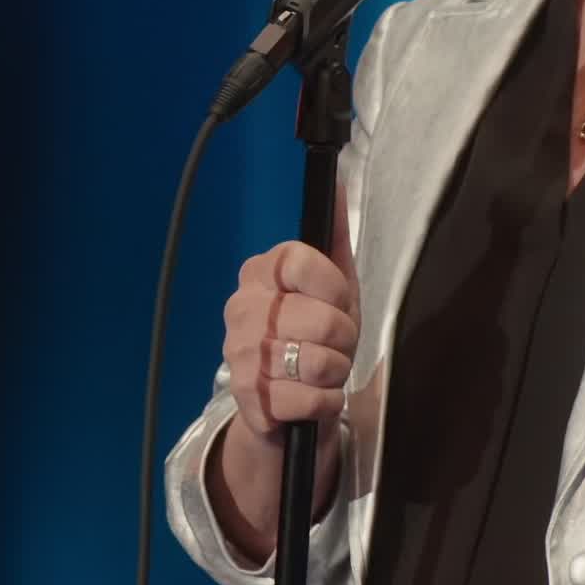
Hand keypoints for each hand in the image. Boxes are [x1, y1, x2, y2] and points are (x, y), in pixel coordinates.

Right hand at [218, 238, 358, 442]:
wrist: (282, 402)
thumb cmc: (312, 336)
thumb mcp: (331, 287)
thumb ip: (333, 239)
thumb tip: (337, 182)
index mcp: (259, 273)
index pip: (302, 262)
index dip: (334, 288)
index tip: (336, 302)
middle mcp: (242, 309)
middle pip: (322, 320)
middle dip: (343, 340)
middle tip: (332, 345)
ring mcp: (241, 355)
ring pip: (320, 362)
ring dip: (336, 373)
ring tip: (323, 371)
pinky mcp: (249, 398)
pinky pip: (312, 399)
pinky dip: (326, 402)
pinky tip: (313, 397)